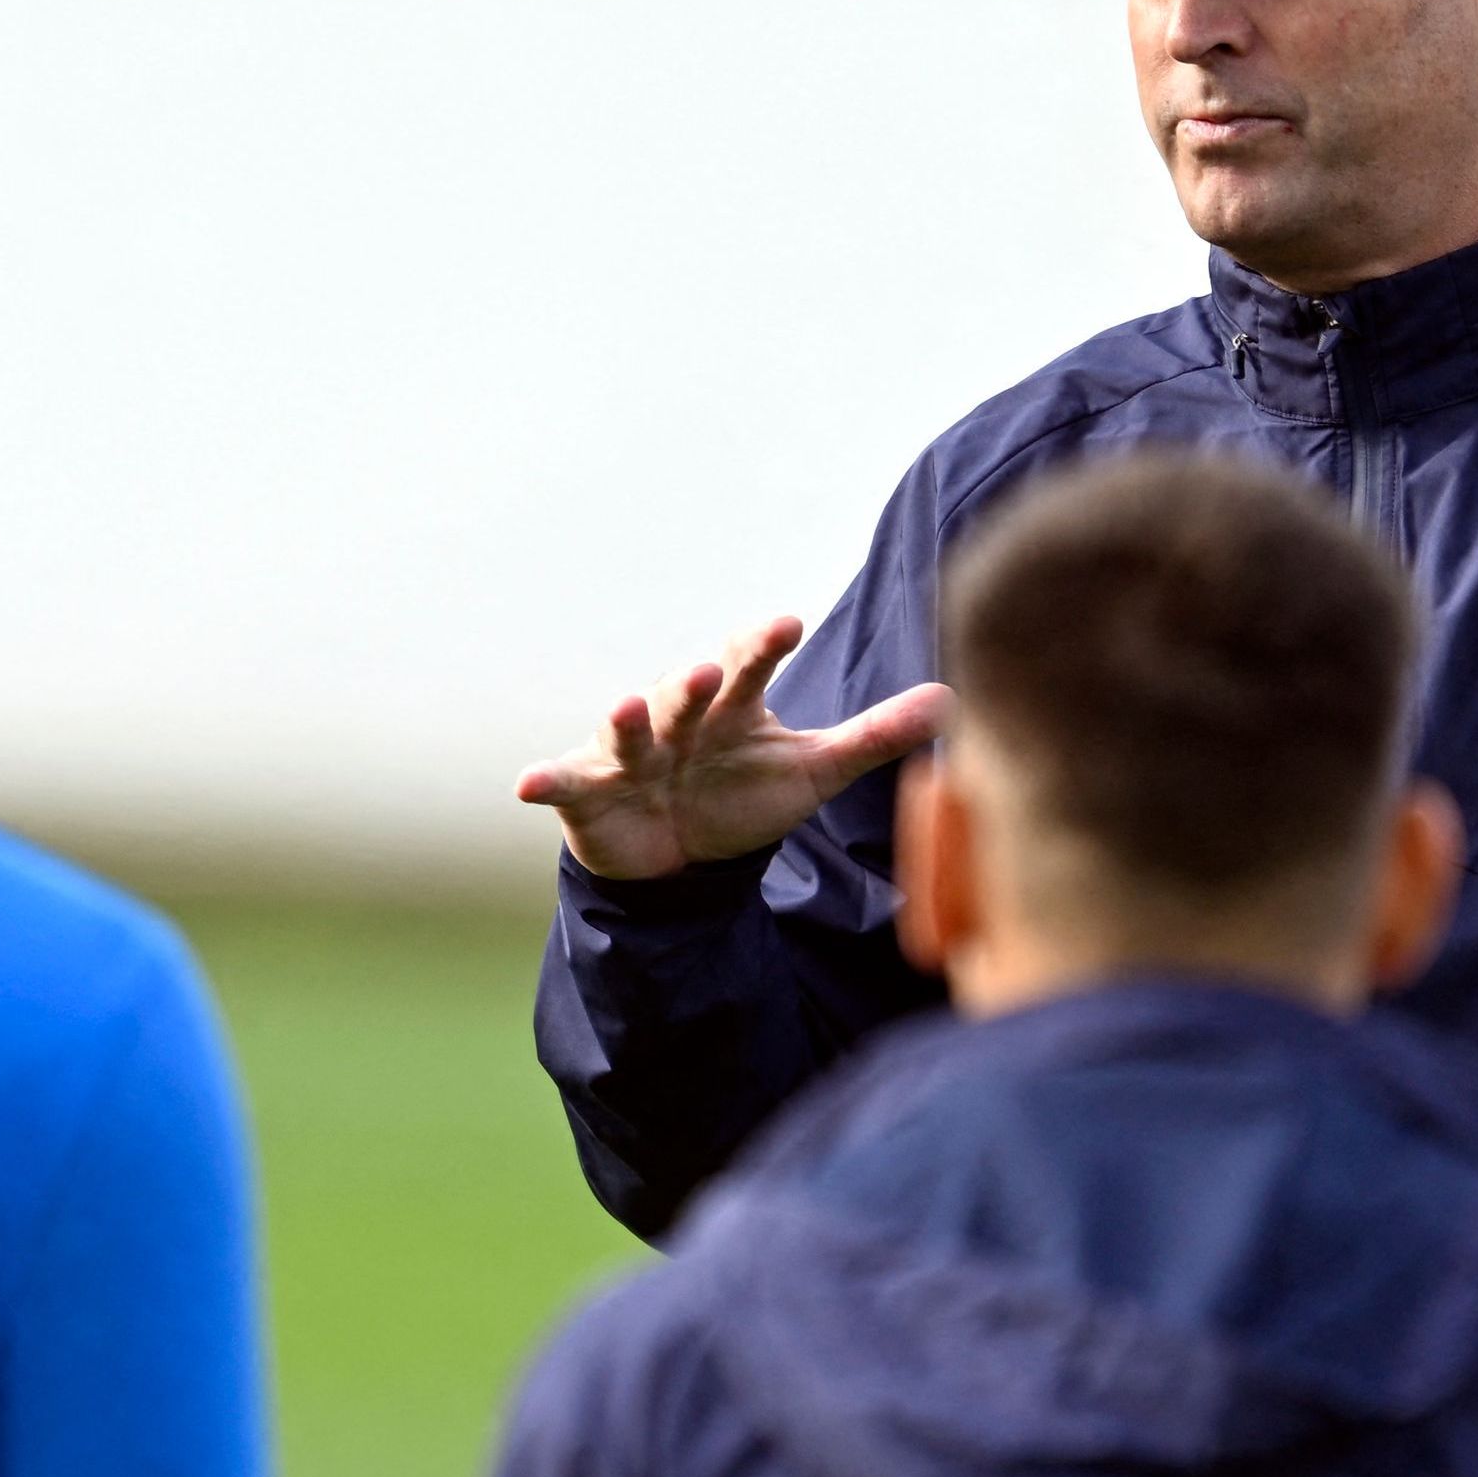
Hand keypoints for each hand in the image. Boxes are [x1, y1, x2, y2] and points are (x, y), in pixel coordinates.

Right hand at [516, 614, 949, 881]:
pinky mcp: (590, 792)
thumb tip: (952, 699)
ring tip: (626, 705)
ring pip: (630, 729)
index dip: (763, 645)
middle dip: (695, 683)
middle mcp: (679, 719)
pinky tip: (525, 784)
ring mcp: (630, 753)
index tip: (787, 623)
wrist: (677, 852)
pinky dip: (546, 782)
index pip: (749, 667)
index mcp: (733, 707)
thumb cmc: (742, 795)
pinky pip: (566, 784)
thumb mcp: (813, 771)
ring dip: (627, 718)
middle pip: (688, 694)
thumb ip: (875, 736)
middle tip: (707, 670)